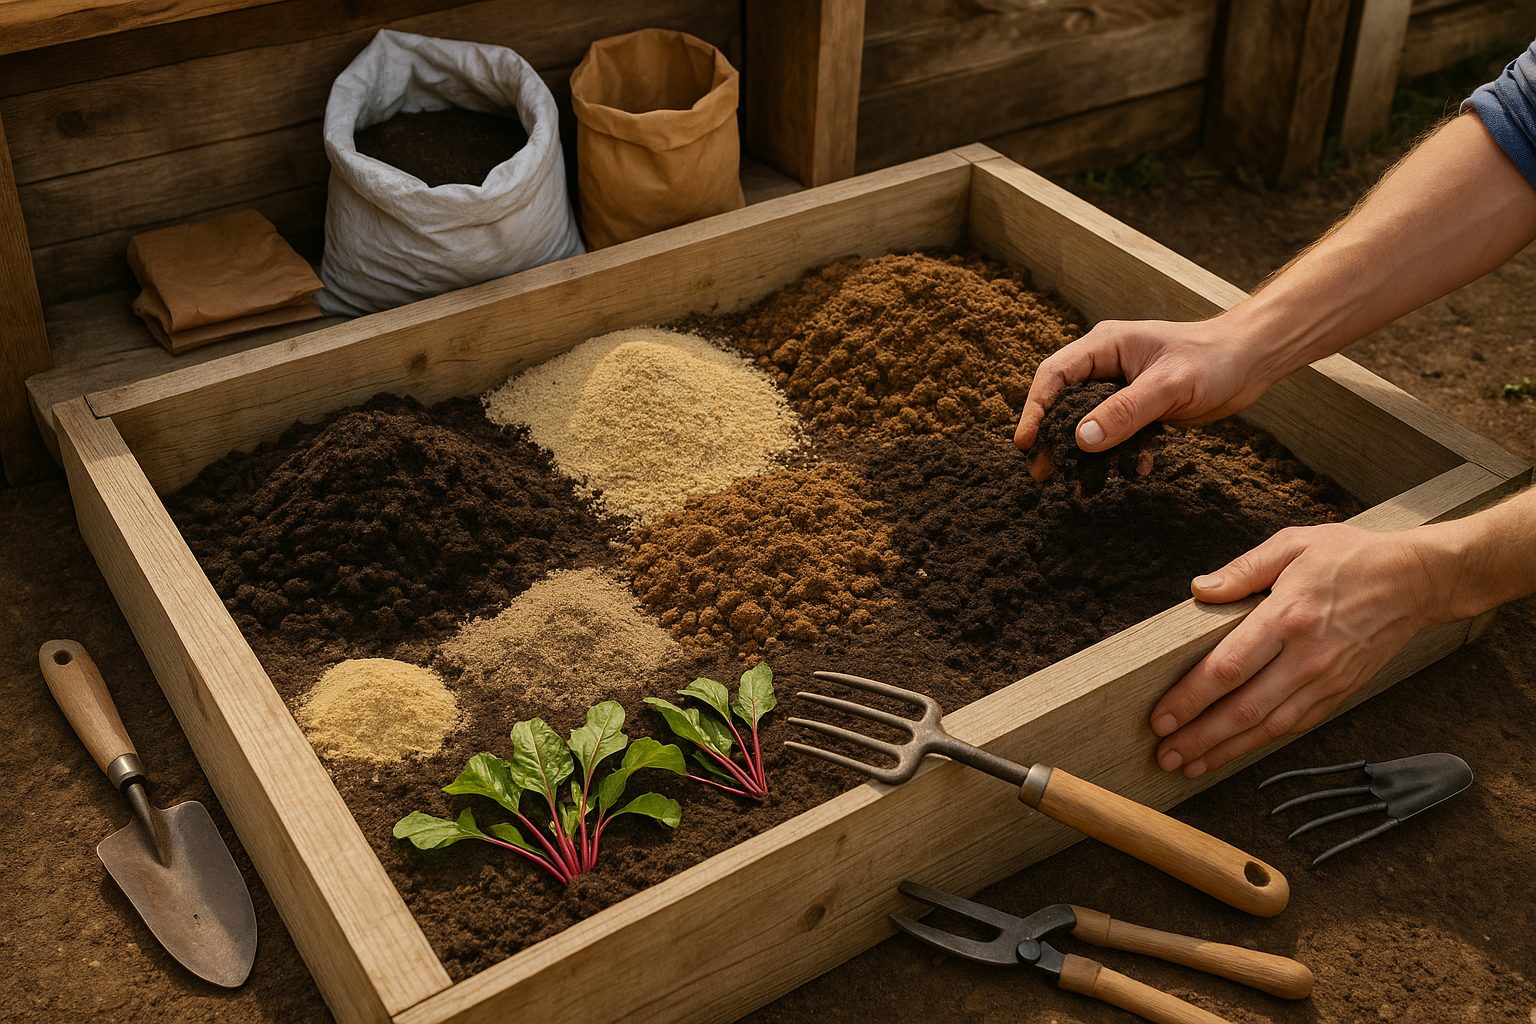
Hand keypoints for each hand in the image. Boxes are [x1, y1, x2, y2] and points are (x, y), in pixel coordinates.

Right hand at [1015, 316, 1273, 481]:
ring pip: (1088, 422)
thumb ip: (1125, 411)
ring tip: (1078, 484)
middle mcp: (1106, 365)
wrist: (1252, 360)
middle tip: (1042, 473)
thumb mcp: (1168, 387)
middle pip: (1063, 402)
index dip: (1035, 409)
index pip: (1054, 376)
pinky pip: (1117, 433)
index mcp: (1105, 346)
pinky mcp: (1139, 407)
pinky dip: (1121, 454)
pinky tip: (1137, 468)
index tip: (1026, 442)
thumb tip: (1081, 439)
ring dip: (1085, 453)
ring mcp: (1121, 386)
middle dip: (1053, 438)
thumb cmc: (1213, 361)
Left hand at [1149, 523, 1448, 778]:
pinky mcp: (1340, 693)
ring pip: (1268, 727)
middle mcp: (1306, 657)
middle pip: (1244, 708)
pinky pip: (1294, 725)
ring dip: (1225, 750)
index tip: (1160, 718)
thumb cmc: (1352, 558)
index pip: (1229, 668)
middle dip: (1199, 737)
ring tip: (1189, 765)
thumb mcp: (1294, 545)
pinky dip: (1260, 744)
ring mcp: (1326, 680)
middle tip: (1164, 756)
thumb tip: (1200, 589)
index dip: (1191, 698)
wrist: (1418, 581)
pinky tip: (1233, 753)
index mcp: (1288, 617)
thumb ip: (1243, 569)